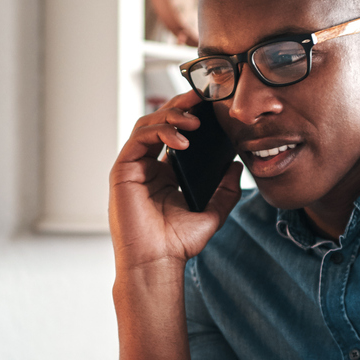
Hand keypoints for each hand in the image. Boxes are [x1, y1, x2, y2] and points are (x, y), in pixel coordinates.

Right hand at [109, 89, 242, 274]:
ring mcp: (133, 167)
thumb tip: (237, 166)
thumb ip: (226, 191)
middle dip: (182, 105)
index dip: (190, 115)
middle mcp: (147, 166)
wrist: (156, 263)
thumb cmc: (177, 244)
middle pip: (161, 122)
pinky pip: (140, 138)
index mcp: (165, 173)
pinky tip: (182, 139)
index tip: (212, 105)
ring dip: (172, 116)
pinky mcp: (122, 170)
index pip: (176, 133)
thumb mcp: (212, 214)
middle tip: (203, 96)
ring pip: (148, 124)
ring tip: (195, 120)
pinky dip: (161, 132)